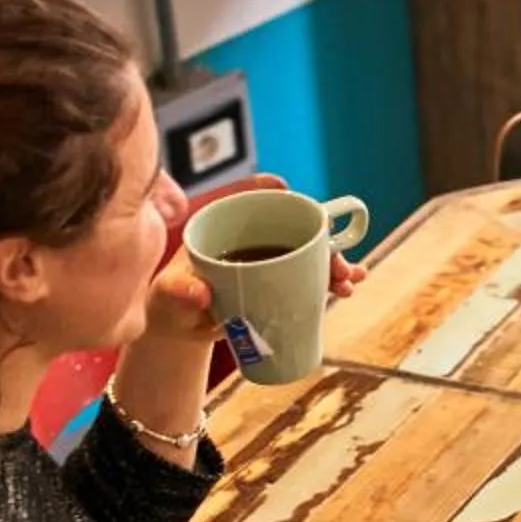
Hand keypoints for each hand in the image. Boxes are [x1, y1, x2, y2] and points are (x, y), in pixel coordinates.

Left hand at [141, 175, 362, 346]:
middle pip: (292, 228)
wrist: (181, 329)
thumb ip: (178, 293)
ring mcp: (269, 261)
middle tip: (336, 265)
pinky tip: (351, 286)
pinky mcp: (281, 283)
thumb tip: (200, 293)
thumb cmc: (170, 305)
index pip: (250, 202)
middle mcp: (251, 238)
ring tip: (349, 281)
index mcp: (222, 227)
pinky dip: (333, 280)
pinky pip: (312, 276)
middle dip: (320, 241)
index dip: (272, 194)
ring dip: (334, 263)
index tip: (286, 192)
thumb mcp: (169, 297)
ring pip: (309, 253)